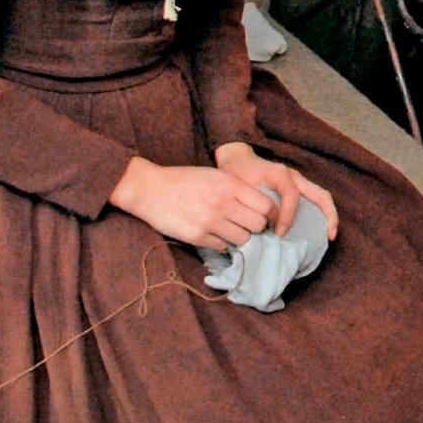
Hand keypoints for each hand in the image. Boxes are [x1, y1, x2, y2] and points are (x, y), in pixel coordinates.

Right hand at [108, 156, 276, 248]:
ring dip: (239, 236)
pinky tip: (212, 234)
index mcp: (231, 184)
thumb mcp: (217, 176)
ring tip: (229, 229)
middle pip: (258, 225)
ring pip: (242, 239)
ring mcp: (210, 221)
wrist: (151, 189)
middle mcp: (224, 203)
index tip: (267, 217)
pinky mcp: (196, 236)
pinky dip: (221, 243)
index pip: (267, 206)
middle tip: (247, 225)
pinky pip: (222, 246)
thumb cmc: (186, 180)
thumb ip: (238, 189)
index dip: (271, 214)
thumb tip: (262, 207)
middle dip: (256, 227)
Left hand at [215, 143, 338, 239]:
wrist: (237, 160)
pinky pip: (315, 200)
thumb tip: (259, 229)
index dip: (287, 217)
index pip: (292, 196)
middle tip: (330, 236)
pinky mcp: (297, 188)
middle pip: (320, 194)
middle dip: (329, 215)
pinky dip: (320, 214)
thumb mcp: (239, 187)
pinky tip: (318, 230)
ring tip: (328, 236)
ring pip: (321, 197)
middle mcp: (294, 177)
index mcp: (280, 174)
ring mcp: (298, 182)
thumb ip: (249, 204)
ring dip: (328, 215)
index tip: (278, 234)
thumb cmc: (237, 174)